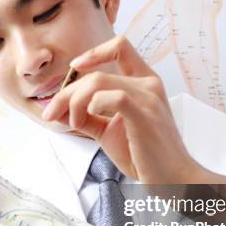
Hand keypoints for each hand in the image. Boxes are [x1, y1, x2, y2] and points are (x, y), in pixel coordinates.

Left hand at [42, 35, 207, 183]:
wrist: (172, 178)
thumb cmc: (144, 155)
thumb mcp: (109, 131)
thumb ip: (86, 117)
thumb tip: (57, 108)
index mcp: (144, 82)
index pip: (120, 47)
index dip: (94, 53)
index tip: (75, 67)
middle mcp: (149, 84)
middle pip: (96, 73)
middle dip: (66, 93)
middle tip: (53, 113)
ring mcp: (149, 97)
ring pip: (98, 83)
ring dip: (75, 102)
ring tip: (74, 123)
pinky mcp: (145, 114)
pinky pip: (114, 96)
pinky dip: (93, 104)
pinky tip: (89, 117)